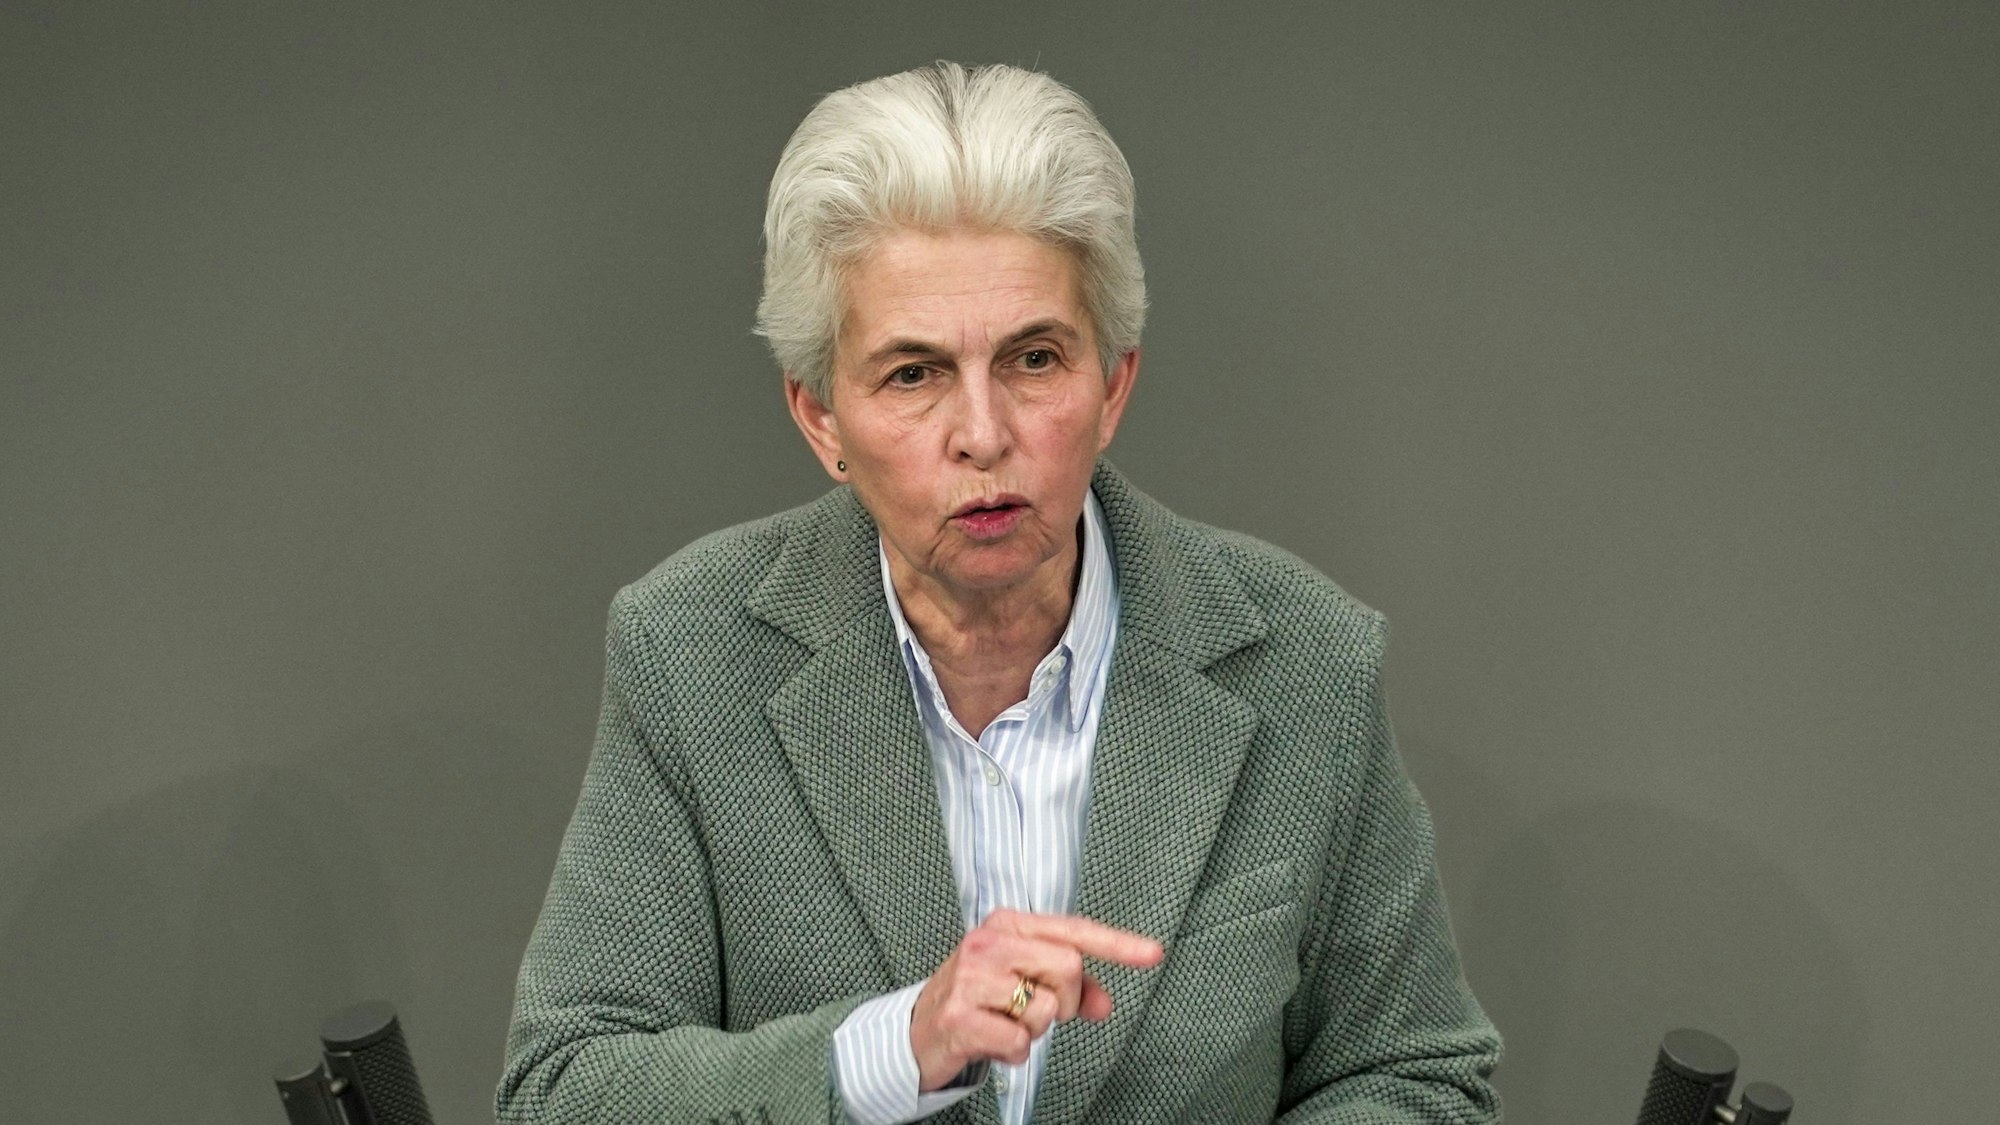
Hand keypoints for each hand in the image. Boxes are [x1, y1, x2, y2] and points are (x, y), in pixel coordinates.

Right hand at [909, 909, 1163, 1091]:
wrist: (914, 1033)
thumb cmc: (974, 1002)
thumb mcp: (1020, 984)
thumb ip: (1067, 988)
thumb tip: (1104, 1002)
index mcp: (1007, 925)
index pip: (1073, 930)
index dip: (1118, 944)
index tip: (1154, 953)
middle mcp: (988, 942)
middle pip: (1067, 967)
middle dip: (1063, 1001)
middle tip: (1035, 1010)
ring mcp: (971, 978)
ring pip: (1045, 1008)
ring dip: (1033, 1030)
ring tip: (1004, 1025)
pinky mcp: (959, 1016)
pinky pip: (1020, 1041)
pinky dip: (1014, 1053)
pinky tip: (992, 1044)